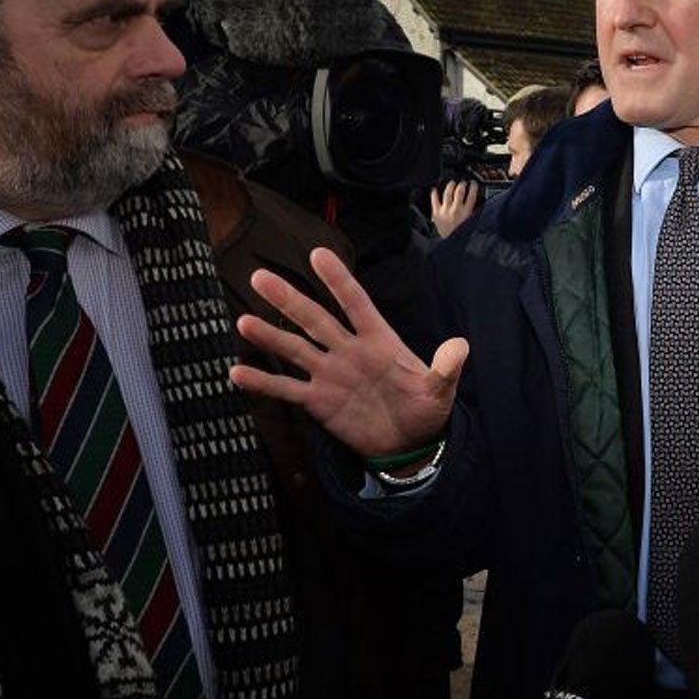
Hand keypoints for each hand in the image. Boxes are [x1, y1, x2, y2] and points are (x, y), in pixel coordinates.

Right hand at [230, 247, 467, 459]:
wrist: (409, 443)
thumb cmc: (426, 408)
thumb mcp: (440, 390)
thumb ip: (446, 369)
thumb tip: (461, 346)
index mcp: (378, 340)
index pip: (355, 303)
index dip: (338, 281)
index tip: (318, 254)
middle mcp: (348, 351)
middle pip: (315, 319)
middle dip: (289, 299)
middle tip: (260, 276)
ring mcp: (330, 374)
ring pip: (295, 349)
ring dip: (270, 336)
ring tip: (243, 322)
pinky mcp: (318, 401)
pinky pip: (287, 389)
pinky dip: (263, 381)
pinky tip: (237, 372)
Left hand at [431, 180, 480, 238]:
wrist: (451, 245)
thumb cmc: (463, 235)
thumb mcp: (473, 223)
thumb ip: (475, 212)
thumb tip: (479, 202)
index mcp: (467, 212)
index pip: (472, 194)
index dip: (473, 186)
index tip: (473, 183)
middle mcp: (456, 209)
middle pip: (459, 190)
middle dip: (462, 184)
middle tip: (463, 183)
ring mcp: (445, 210)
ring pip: (447, 192)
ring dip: (450, 185)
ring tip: (452, 183)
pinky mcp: (436, 213)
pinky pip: (434, 200)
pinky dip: (434, 193)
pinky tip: (435, 189)